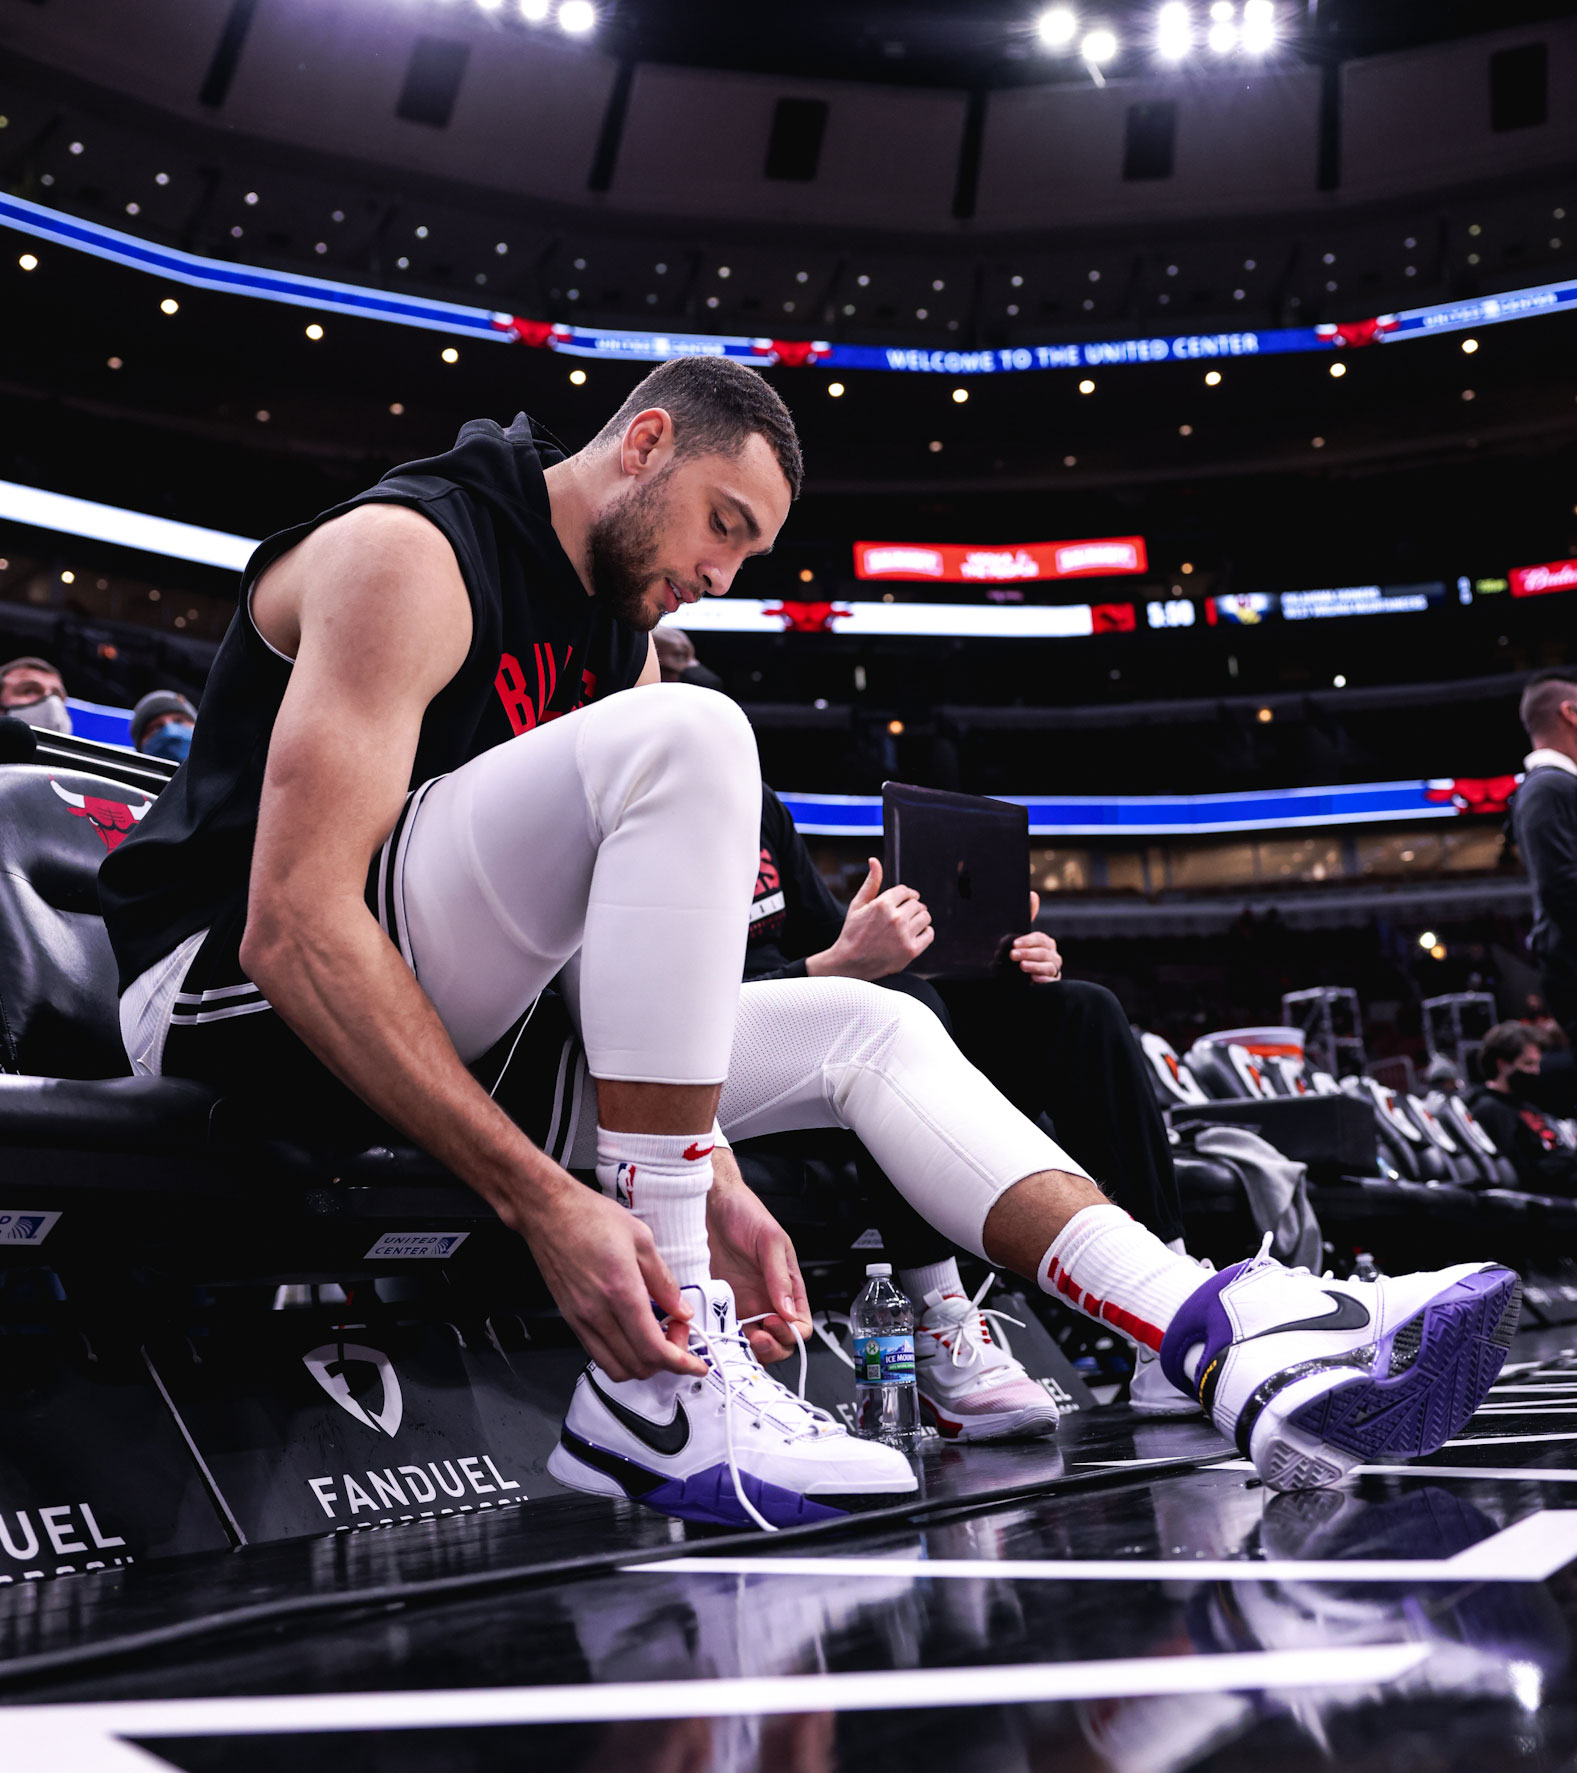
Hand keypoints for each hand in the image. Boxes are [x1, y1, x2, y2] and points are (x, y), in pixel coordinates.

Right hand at [514, 1176, 705, 1381]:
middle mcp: (598, 1312)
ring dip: (643, 1363)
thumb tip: (680, 1308)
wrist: (548, 1212)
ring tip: (656, 1335)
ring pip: (617, 1368)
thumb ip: (664, 1281)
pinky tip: (633, 1333)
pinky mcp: (571, 1319)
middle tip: (677, 1332)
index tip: (696, 1363)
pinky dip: (622, 1356)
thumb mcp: (641, 1239)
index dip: (681, 1363)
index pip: (654, 1349)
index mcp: (621, 1290)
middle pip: (638, 1366)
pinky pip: (598, 1354)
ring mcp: (581, 1319)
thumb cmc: (588, 1217)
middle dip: (667, 1360)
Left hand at [705, 1152, 810, 1363]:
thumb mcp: (769, 1241)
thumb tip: (789, 1311)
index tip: (774, 1323)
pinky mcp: (720, 1304)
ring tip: (737, 1336)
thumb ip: (780, 1276)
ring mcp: (743, 1304)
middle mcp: (767, 1299)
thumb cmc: (745, 1213)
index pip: (801, 1324)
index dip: (791, 1332)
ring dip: (748, 1348)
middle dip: (772, 1347)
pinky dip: (724, 1339)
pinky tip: (718, 1331)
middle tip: (757, 1337)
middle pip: (779, 1341)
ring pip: (752, 1343)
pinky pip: (726, 1331)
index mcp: (788, 1286)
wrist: (711, 1203)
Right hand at [807, 857, 932, 980]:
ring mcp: (904, 935)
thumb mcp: (857, 905)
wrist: (850, 964)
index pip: (906, 891)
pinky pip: (929, 934)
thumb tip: (874, 860)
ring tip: (911, 924)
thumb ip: (870, 882)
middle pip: (917, 904)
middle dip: (913, 907)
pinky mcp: (911, 950)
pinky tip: (915, 934)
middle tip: (906, 915)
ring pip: (925, 917)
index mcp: (882, 904)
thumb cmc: (852, 933)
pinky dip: (925, 932)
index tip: (907, 900)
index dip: (907, 895)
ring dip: (920, 918)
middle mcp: (895, 918)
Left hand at [1010, 889, 1061, 983]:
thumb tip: (1033, 894)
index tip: (1014, 944)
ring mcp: (1053, 969)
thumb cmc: (1021, 954)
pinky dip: (1043, 979)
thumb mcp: (1021, 937)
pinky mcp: (1052, 983)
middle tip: (1013, 955)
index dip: (1028, 941)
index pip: (1040, 939)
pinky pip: (1052, 981)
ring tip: (1022, 966)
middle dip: (1028, 953)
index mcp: (1046, 943)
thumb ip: (1029, 916)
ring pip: (1049, 966)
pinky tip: (1033, 978)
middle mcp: (1052, 955)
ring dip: (1034, 966)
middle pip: (1044, 952)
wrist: (1015, 978)